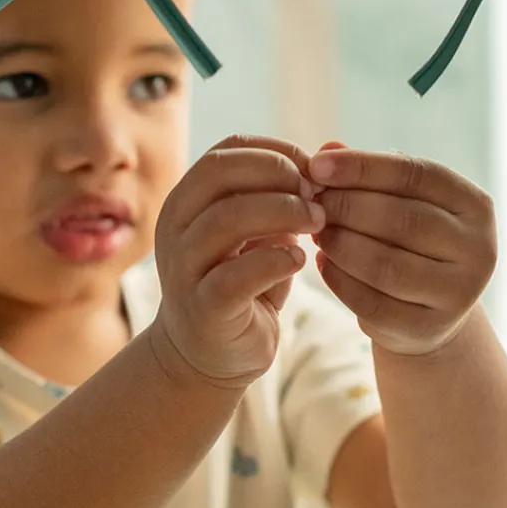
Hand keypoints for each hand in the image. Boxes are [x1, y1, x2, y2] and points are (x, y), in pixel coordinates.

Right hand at [152, 134, 324, 387]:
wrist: (208, 356)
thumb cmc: (241, 284)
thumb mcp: (261, 233)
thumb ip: (282, 197)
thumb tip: (331, 154)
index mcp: (187, 200)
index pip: (226, 151)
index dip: (275, 151)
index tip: (314, 169)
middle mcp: (175, 228)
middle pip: (219, 173)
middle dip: (278, 174)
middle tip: (317, 194)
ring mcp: (184, 268)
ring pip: (226, 219)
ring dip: (282, 212)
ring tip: (317, 223)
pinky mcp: (203, 308)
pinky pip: (236, 276)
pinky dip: (276, 261)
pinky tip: (300, 261)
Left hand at [308, 142, 496, 356]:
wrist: (428, 312)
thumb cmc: (409, 243)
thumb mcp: (398, 203)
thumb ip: (367, 175)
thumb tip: (327, 147)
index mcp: (475, 206)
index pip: (416, 175)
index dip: (363, 167)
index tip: (317, 164)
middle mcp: (478, 249)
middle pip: (402, 219)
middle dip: (346, 207)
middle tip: (310, 202)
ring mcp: (458, 293)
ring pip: (385, 264)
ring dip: (340, 244)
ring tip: (316, 232)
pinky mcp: (428, 328)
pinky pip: (372, 302)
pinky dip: (339, 280)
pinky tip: (322, 263)